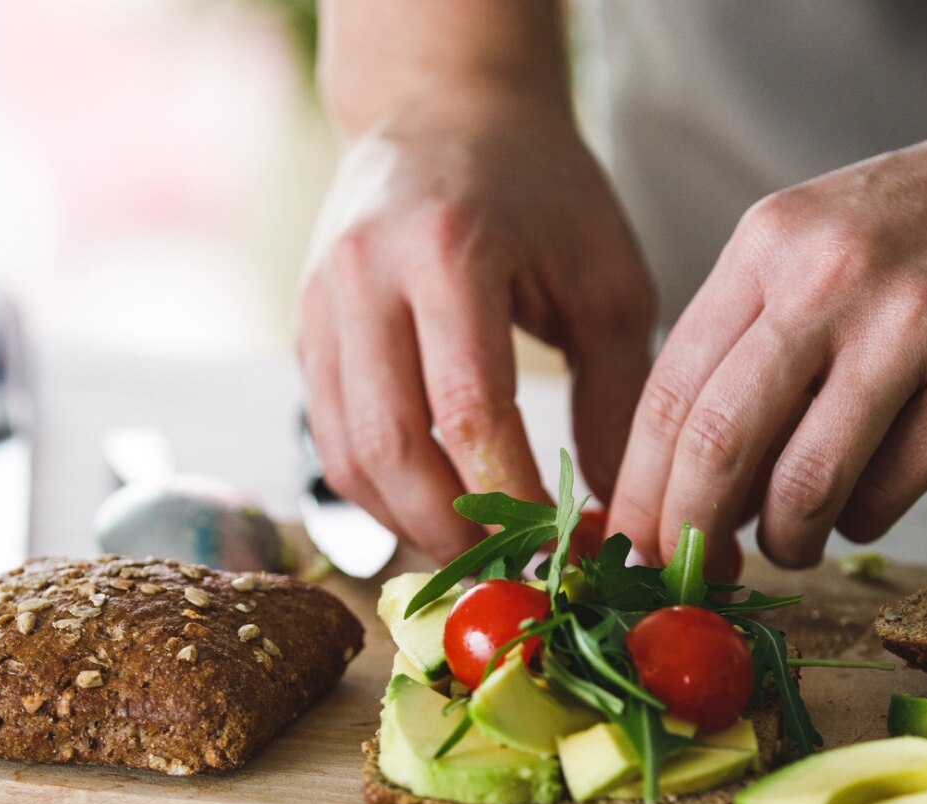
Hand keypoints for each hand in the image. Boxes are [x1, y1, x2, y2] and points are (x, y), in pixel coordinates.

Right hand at [297, 94, 653, 560]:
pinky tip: (438, 507)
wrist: (442, 109)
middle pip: (390, 447)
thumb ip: (619, 398)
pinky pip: (329, 438)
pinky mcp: (303, 331)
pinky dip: (380, 492)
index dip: (513, 499)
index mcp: (449, 252)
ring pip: (346, 456)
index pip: (467, 412)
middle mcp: (365, 278)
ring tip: (480, 548)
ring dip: (411, 523)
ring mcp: (320, 306)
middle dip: (454, 530)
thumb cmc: (542, 192)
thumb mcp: (607, 278)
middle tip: (514, 571)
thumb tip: (623, 518)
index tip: (562, 546)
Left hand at [609, 104, 926, 568]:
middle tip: (692, 574)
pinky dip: (860, 521)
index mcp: (770, 246)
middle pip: (717, 443)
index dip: (640, 487)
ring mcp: (911, 330)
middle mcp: (829, 280)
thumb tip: (688, 474)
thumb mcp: (820, 240)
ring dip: (784, 540)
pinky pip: (888, 491)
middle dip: (690, 532)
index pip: (669, 391)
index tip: (632, 544)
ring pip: (803, 484)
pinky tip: (866, 505)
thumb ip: (752, 338)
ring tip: (790, 544)